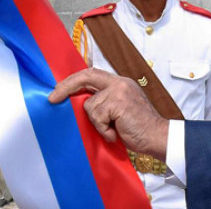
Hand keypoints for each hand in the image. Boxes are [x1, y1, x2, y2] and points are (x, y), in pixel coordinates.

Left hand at [49, 67, 169, 159]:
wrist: (158, 137)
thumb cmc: (138, 128)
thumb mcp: (119, 109)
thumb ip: (104, 101)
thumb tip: (78, 103)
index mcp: (119, 82)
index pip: (91, 74)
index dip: (73, 80)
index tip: (58, 90)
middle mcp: (119, 83)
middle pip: (86, 77)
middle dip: (65, 86)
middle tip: (52, 98)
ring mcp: (119, 91)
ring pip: (90, 106)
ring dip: (98, 123)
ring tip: (115, 130)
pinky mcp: (117, 102)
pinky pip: (97, 117)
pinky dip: (104, 130)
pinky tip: (117, 133)